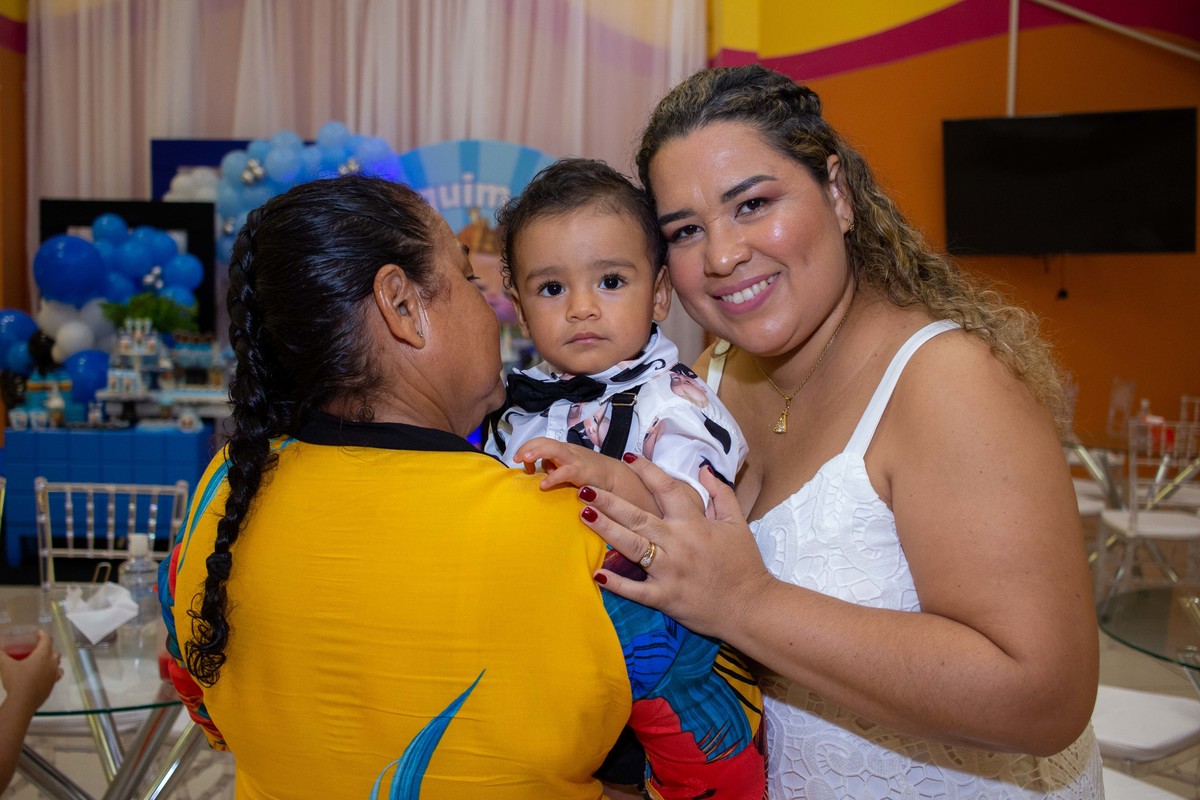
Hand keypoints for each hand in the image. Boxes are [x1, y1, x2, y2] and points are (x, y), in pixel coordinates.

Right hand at [0, 630, 62, 713]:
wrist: (23, 702)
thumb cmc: (16, 680)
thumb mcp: (6, 666)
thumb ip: (2, 656)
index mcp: (43, 655)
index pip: (47, 640)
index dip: (43, 635)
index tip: (38, 633)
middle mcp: (52, 663)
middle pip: (55, 652)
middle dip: (48, 649)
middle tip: (38, 649)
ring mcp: (54, 675)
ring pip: (57, 664)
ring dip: (52, 661)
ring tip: (43, 662)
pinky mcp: (52, 686)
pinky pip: (56, 676)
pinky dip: (52, 673)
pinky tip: (44, 676)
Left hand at [515, 437, 620, 492]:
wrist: (615, 477)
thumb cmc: (591, 473)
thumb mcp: (569, 468)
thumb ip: (554, 467)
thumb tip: (540, 470)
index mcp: (563, 450)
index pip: (541, 442)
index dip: (527, 448)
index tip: (519, 461)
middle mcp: (567, 451)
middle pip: (544, 442)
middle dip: (527, 448)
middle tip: (516, 458)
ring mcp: (574, 460)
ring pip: (553, 449)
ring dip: (537, 453)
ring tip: (525, 461)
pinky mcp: (582, 472)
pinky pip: (564, 472)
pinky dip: (552, 477)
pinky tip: (544, 485)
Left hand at [579, 456, 774, 637]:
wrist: (752, 606)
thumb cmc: (744, 564)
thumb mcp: (737, 523)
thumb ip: (721, 493)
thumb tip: (704, 468)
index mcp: (694, 523)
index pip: (667, 489)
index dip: (647, 471)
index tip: (628, 457)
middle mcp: (678, 543)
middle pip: (637, 516)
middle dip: (609, 501)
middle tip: (585, 487)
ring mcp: (669, 571)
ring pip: (631, 546)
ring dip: (606, 529)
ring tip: (584, 514)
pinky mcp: (665, 597)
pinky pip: (636, 590)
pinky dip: (616, 582)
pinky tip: (596, 573)